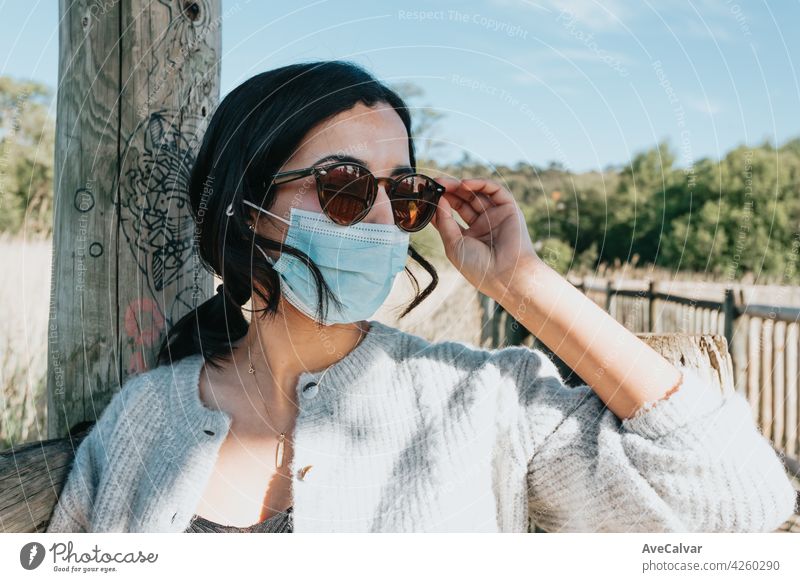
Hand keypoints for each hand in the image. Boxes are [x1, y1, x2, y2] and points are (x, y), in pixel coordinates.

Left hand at [430, 177, 540, 297]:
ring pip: (477, 194)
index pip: (451, 215)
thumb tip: (437, 201)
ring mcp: (495, 216)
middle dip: (448, 192)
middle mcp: (482, 225)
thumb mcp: (453, 244)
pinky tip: (464, 184)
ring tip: (445, 184)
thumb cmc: (478, 267)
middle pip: (462, 202)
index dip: (439, 204)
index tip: (426, 196)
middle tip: (435, 184)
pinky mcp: (509, 209)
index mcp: (468, 237)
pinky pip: (495, 191)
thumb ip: (444, 222)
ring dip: (460, 186)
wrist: (506, 275)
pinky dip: (480, 184)